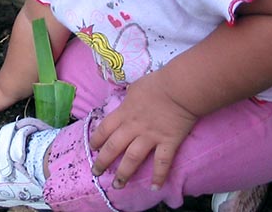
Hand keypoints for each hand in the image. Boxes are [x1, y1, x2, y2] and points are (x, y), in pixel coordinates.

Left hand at [89, 73, 197, 189]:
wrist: (179, 88)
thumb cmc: (157, 83)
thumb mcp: (135, 87)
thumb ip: (129, 97)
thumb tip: (127, 98)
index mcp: (124, 112)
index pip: (104, 129)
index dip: (96, 140)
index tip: (92, 148)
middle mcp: (133, 127)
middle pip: (113, 147)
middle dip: (103, 162)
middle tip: (96, 172)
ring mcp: (150, 137)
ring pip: (132, 159)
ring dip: (124, 174)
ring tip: (117, 186)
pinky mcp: (168, 142)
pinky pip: (162, 163)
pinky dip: (159, 176)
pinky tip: (154, 187)